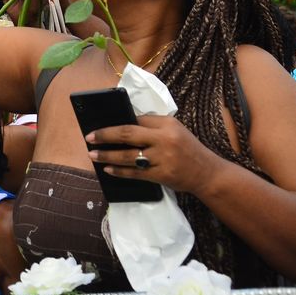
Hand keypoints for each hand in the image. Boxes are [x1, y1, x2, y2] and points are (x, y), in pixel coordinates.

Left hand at [85, 115, 222, 194]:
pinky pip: (135, 173)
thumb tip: (124, 125)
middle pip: (127, 134)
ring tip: (93, 155)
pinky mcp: (161, 175)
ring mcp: (162, 158)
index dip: (116, 122)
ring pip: (128, 156)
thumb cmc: (187, 148)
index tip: (100, 124)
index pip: (136, 119)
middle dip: (105, 135)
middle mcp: (164, 139)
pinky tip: (108, 170)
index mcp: (166, 124)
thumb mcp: (174, 130)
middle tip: (89, 137)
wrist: (207, 173)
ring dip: (107, 156)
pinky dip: (119, 171)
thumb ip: (153, 127)